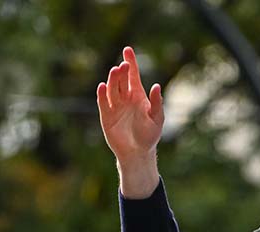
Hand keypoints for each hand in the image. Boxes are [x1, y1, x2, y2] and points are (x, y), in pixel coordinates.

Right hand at [97, 46, 163, 197]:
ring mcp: (115, 106)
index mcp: (138, 95)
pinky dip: (102, 94)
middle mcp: (125, 98)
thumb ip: (157, 103)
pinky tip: (102, 86)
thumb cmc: (150, 135)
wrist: (138, 152)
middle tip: (123, 66)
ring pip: (112, 88)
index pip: (133, 75)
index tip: (127, 49)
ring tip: (115, 71)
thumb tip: (157, 86)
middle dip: (122, 72)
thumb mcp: (157, 118)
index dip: (131, 62)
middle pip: (121, 80)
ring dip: (113, 80)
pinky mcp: (106, 116)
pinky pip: (103, 102)